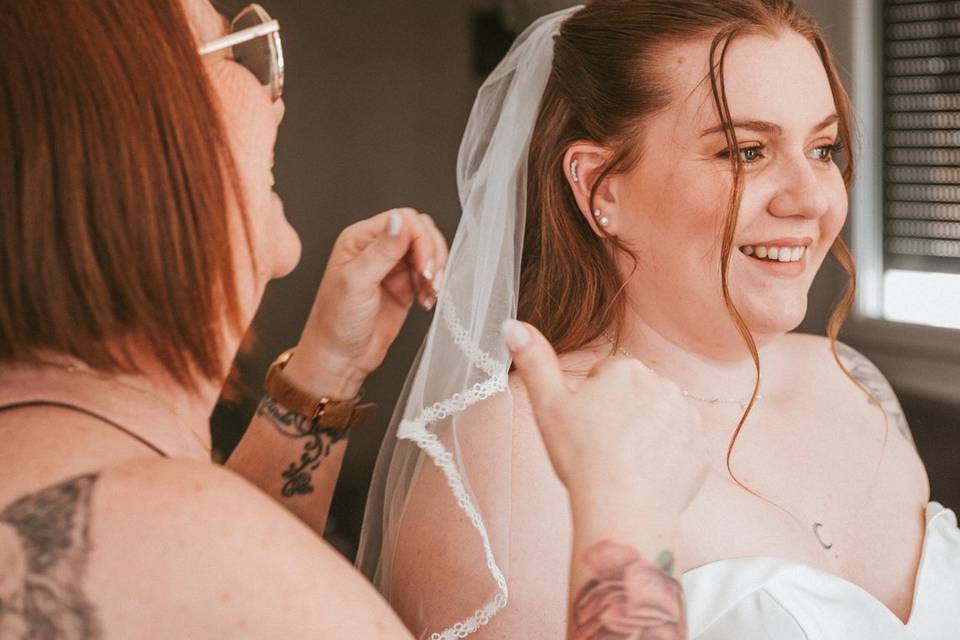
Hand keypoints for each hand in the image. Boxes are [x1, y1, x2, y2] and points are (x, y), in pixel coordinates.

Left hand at [284, 208, 448, 397]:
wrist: (341, 358)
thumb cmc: (337, 322)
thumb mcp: (357, 283)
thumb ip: (382, 250)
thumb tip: (400, 220)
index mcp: (360, 238)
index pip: (402, 219)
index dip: (420, 239)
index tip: (424, 267)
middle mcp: (377, 247)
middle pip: (420, 230)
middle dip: (432, 253)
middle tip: (431, 279)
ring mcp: (393, 266)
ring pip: (428, 250)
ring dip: (437, 268)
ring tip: (431, 292)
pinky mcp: (405, 285)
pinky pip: (430, 272)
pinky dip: (435, 284)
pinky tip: (427, 301)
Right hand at [503, 320, 708, 516]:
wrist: (622, 509)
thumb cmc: (582, 457)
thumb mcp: (547, 406)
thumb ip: (533, 361)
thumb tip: (514, 326)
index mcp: (626, 370)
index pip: (605, 375)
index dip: (589, 401)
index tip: (583, 426)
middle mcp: (663, 385)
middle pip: (634, 394)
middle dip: (619, 412)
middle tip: (600, 445)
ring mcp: (687, 418)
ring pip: (659, 417)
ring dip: (645, 432)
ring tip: (622, 461)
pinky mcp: (700, 450)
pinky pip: (680, 446)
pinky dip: (666, 457)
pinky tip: (645, 475)